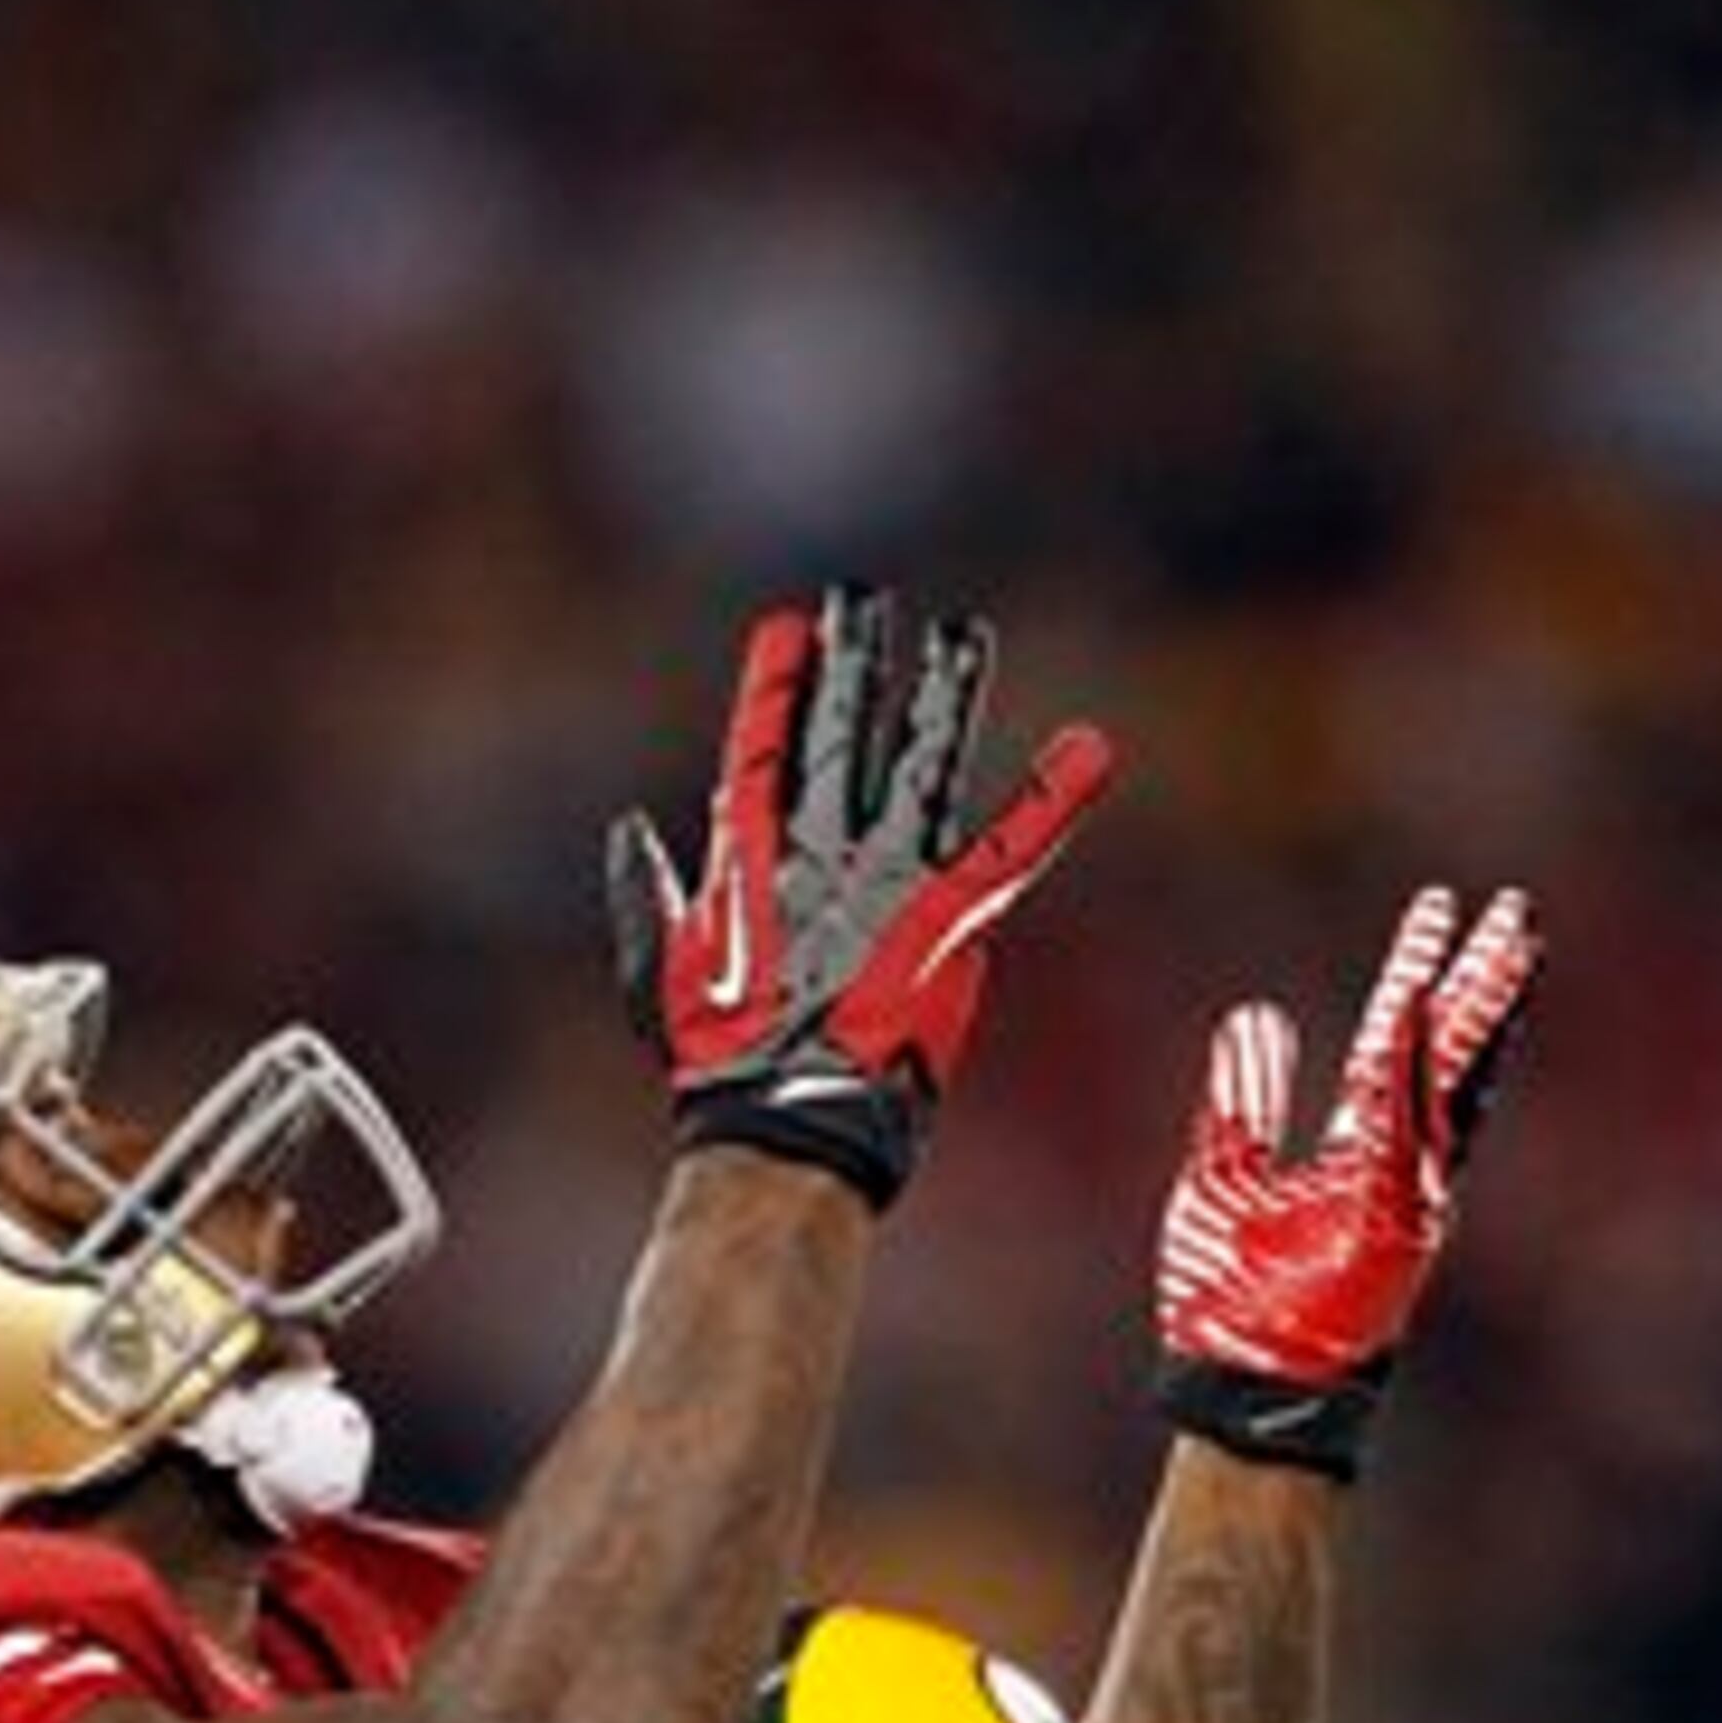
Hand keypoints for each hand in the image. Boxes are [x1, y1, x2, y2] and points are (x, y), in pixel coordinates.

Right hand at [608, 584, 1116, 1206]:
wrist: (787, 1121)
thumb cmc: (720, 1068)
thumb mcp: (658, 977)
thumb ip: (645, 897)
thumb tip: (631, 830)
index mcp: (751, 860)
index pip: (762, 747)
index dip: (775, 687)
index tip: (787, 629)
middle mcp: (821, 850)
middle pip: (842, 734)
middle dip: (855, 663)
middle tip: (865, 601)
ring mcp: (887, 877)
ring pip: (922, 762)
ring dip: (944, 695)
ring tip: (961, 637)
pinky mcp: (947, 917)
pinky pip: (1011, 844)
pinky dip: (1054, 798)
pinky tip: (1090, 750)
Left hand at [1152, 880, 1537, 1474]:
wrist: (1241, 1387)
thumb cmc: (1233, 1304)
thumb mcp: (1223, 1175)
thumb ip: (1244, 1100)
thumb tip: (1256, 1014)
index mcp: (1362, 1155)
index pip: (1398, 1049)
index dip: (1418, 979)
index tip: (1438, 912)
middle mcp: (1399, 1168)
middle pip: (1449, 1054)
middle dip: (1478, 981)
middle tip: (1512, 908)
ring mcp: (1407, 1194)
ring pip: (1451, 1083)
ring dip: (1477, 1012)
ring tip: (1513, 941)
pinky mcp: (1393, 1221)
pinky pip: (1399, 1130)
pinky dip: (1404, 1070)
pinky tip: (1414, 1007)